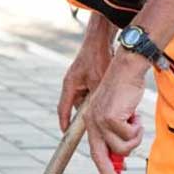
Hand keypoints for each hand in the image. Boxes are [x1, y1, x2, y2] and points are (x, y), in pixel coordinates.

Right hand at [57, 14, 115, 131]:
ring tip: (105, 110)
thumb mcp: (99, 80)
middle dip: (85, 116)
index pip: (63, 109)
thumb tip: (102, 117)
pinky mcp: (87, 77)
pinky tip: (110, 99)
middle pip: (75, 107)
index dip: (65, 123)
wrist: (102, 38)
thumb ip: (97, 98)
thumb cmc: (99, 57)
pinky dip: (98, 98)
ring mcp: (79, 80)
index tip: (65, 134)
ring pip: (85, 101)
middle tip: (94, 125)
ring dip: (94, 106)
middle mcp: (72, 84)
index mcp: (70, 85)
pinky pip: (91, 93)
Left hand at [84, 54, 146, 173]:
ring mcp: (100, 121)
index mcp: (92, 124)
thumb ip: (117, 134)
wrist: (126, 70)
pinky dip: (137, 129)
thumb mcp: (118, 115)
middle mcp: (92, 124)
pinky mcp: (110, 118)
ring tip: (136, 124)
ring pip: (122, 148)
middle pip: (100, 158)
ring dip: (134, 139)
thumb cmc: (125, 91)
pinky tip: (135, 116)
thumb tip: (122, 157)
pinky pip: (129, 136)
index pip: (96, 153)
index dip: (104, 171)